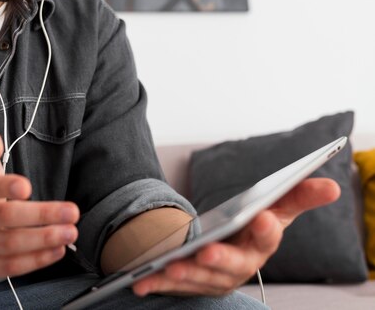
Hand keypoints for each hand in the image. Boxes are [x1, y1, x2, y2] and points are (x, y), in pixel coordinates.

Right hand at [0, 131, 78, 279]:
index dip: (5, 187)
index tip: (28, 186)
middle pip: (4, 217)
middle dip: (41, 215)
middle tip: (71, 211)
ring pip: (10, 244)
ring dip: (44, 239)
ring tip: (70, 232)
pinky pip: (10, 267)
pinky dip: (36, 260)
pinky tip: (57, 250)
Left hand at [132, 177, 340, 296]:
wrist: (227, 249)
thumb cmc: (253, 227)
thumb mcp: (274, 208)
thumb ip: (298, 196)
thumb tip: (332, 185)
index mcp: (259, 244)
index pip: (267, 237)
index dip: (265, 230)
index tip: (262, 217)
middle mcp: (238, 266)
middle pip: (231, 265)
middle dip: (220, 260)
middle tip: (207, 252)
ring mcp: (211, 278)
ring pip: (198, 278)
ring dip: (184, 275)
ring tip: (167, 268)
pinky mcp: (188, 283)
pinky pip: (170, 286)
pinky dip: (155, 284)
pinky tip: (138, 283)